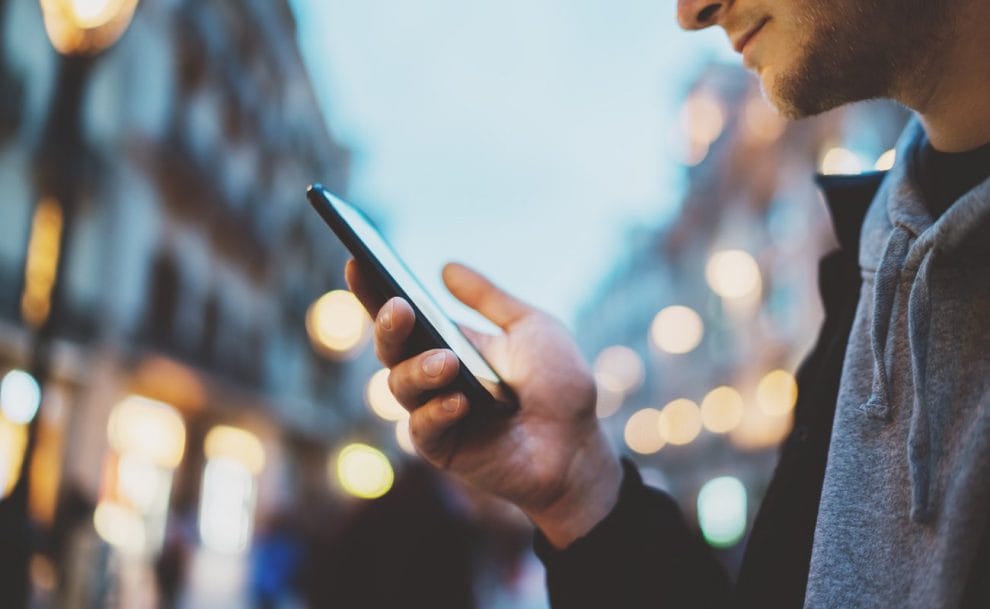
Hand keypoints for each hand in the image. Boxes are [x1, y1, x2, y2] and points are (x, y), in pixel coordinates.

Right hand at [344, 260, 621, 547]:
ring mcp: (436, 412)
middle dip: (388, 327)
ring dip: (418, 370)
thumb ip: (489, 299)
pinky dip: (437, 412)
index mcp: (450, 343)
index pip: (403, 316)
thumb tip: (445, 268)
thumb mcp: (531, 328)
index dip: (374, 291)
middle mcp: (435, 377)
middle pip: (391, 348)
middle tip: (400, 309)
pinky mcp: (444, 449)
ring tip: (447, 362)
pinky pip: (422, 429)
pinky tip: (461, 402)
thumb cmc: (560, 387)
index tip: (358, 262)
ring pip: (400, 386)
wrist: (580, 447)